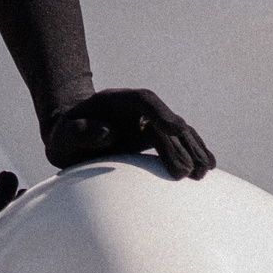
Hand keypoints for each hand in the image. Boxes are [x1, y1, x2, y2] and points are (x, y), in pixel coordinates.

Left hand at [44, 88, 215, 179]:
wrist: (73, 135)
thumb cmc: (65, 136)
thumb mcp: (64, 136)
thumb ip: (81, 132)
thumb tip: (109, 133)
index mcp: (115, 101)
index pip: (143, 100)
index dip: (160, 113)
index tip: (174, 129)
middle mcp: (137, 109)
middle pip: (165, 120)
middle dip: (178, 144)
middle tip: (185, 172)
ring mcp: (148, 122)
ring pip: (179, 131)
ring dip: (193, 149)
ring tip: (204, 171)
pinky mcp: (155, 137)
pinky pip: (179, 142)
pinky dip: (194, 152)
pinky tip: (207, 167)